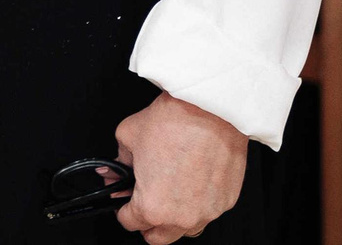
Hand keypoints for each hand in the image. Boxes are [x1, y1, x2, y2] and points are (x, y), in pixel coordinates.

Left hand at [113, 92, 246, 240]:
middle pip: (158, 237)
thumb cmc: (173, 122)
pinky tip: (190, 184)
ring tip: (168, 193)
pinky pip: (207, 213)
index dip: (122, 209)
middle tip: (142, 202)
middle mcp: (182, 217)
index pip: (129, 223)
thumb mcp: (128, 137)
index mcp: (152, 207)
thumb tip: (114, 170)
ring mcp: (207, 212)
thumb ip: (118, 162)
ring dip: (174, 218)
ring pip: (186, 230)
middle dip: (146, 222)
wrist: (210, 109)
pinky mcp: (226, 201)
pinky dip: (197, 204)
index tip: (124, 200)